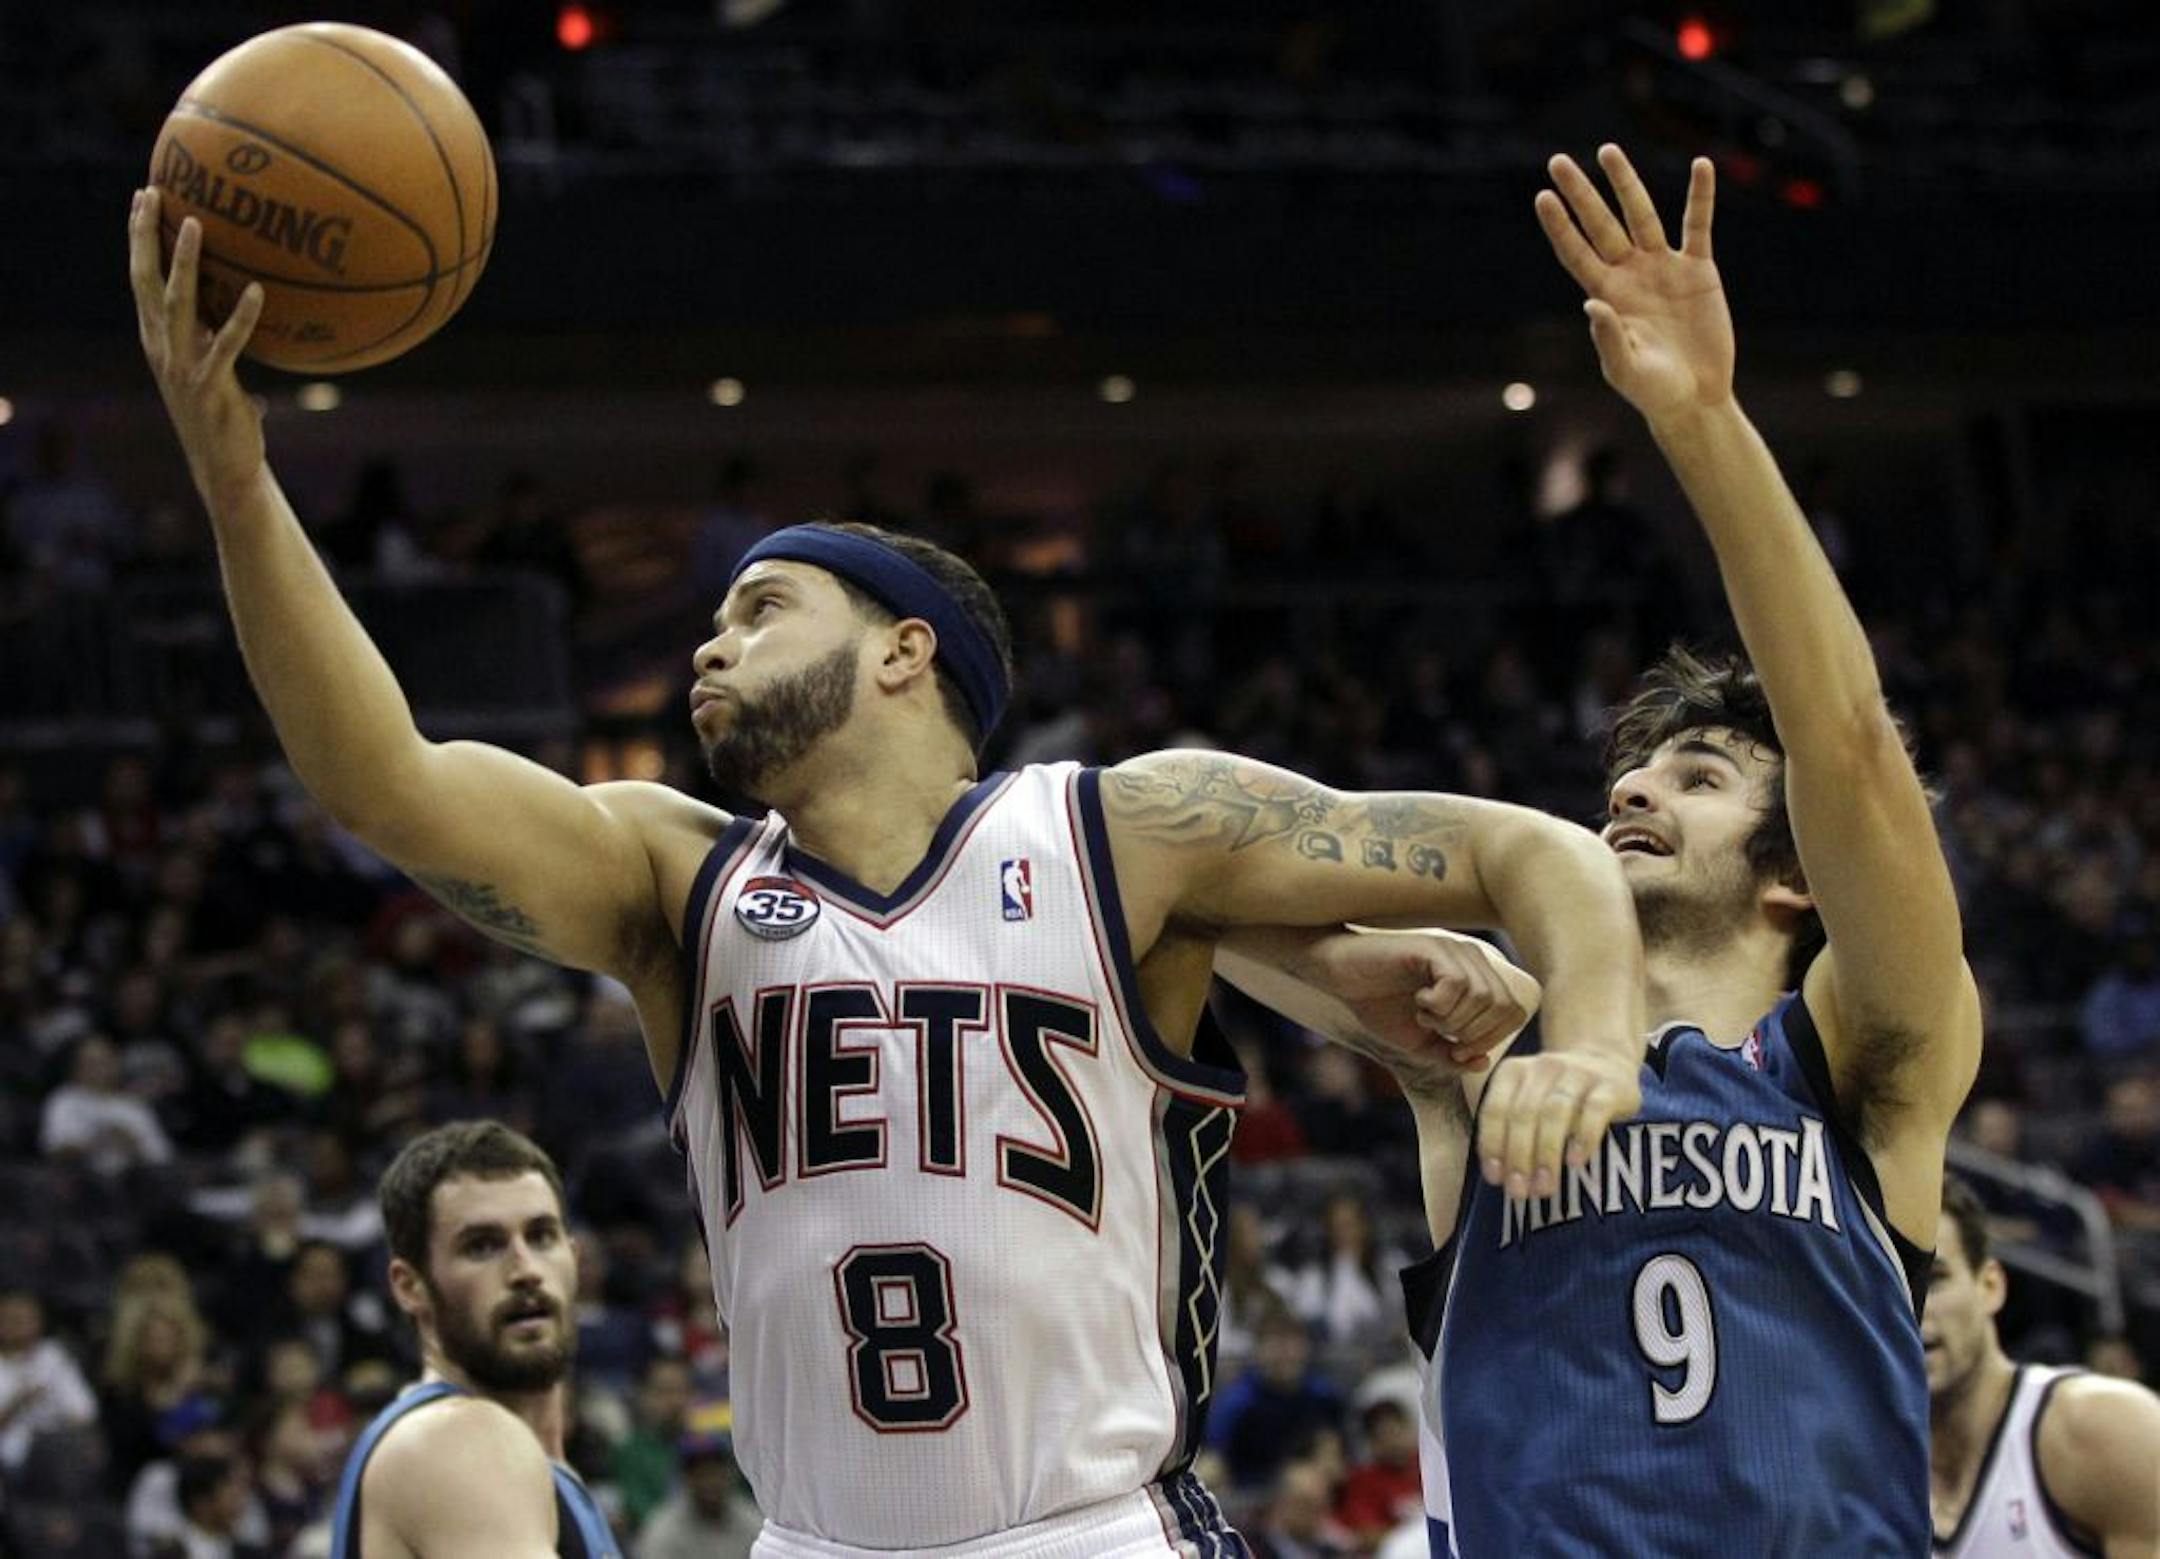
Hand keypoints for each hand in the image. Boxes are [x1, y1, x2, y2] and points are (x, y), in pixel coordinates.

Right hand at [129, 187, 267, 510]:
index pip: (141, 278)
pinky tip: (257, 290)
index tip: (143, 195)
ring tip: (196, 224)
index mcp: (158, 339)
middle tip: (153, 192)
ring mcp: (183, 366)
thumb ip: (212, 332)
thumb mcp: (211, 364)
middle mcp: (162, 347)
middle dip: (146, 236)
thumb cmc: (223, 413)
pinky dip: (240, 316)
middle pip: (146, 281)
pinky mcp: (211, 385)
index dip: (139, 238)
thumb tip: (238, 291)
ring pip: (179, 304)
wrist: (223, 466)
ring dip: (185, 263)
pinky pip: (227, 344)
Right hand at [1316, 927, 1540, 1095]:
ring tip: (1424, 1015)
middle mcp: (1472, 960)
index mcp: (1477, 978)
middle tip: (1438, 1032)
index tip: (1455, 1048)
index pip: (1513, 1013)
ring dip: (1451, 1019)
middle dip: (1472, 1033)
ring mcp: (1453, 951)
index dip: (1489, 1039)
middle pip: (1503, 1006)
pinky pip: (1457, 984)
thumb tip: (1482, 1062)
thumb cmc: (1380, 1004)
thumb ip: (1452, 1054)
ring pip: (1482, 997)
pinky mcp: (1433, 948)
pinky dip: (1439, 1004)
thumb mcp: (1421, 1042)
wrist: (1340, 976)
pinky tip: (1419, 1002)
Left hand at [1476, 1048, 1642, 1200]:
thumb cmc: (1559, 1098)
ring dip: (1546, 1153)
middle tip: (1521, 1192)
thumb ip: (1511, 1132)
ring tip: (1545, 1187)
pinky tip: (1575, 1162)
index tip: (1496, 1179)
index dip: (1492, 1145)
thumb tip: (1499, 1177)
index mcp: (1513, 1071)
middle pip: (1524, 1113)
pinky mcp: (1611, 1085)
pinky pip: (1595, 1110)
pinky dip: (1583, 1137)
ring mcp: (1579, 1073)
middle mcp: (1543, 1067)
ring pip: (1556, 1111)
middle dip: (1519, 1156)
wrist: (1608, 1063)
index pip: (1495, 1109)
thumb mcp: (1530, 1103)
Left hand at [1536, 144, 1733, 422]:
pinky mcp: (1699, 270)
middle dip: (1581, 194)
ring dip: (1626, 184)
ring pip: (1642, 216)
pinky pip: (1698, 225)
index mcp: (1607, 295)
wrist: (1696, 397)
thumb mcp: (1626, 370)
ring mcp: (1663, 268)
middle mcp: (1630, 274)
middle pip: (1601, 225)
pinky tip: (1701, 165)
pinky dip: (1700, 197)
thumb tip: (1592, 304)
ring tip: (1607, 151)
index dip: (1560, 226)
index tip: (1542, 197)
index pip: (1576, 253)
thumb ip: (1609, 339)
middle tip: (1557, 161)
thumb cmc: (1654, 391)